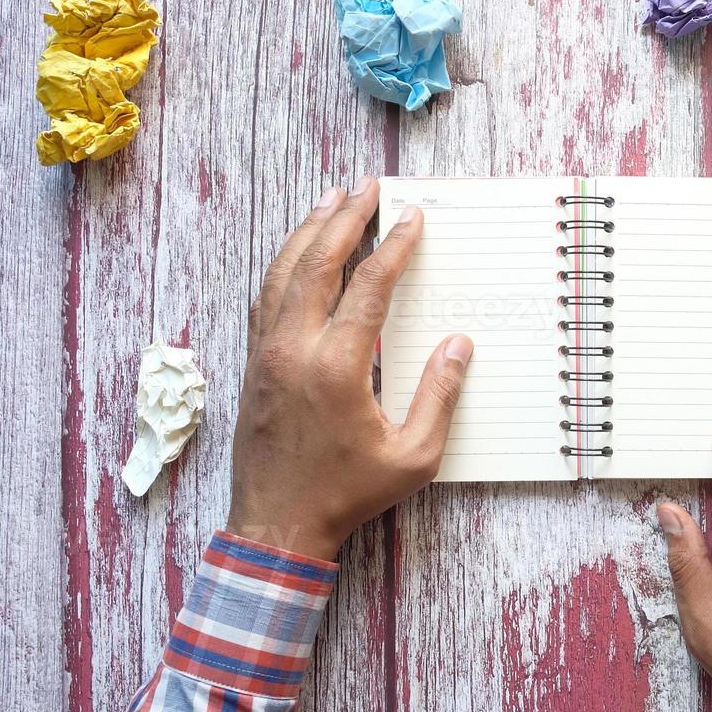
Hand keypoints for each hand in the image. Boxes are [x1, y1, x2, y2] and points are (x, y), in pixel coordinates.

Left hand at [227, 181, 472, 561]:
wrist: (276, 525)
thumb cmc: (348, 495)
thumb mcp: (412, 456)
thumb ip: (440, 396)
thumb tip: (458, 345)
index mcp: (336, 365)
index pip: (368, 285)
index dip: (393, 247)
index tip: (412, 219)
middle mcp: (294, 348)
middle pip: (317, 262)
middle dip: (344, 218)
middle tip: (367, 186)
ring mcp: (266, 353)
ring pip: (282, 273)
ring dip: (307, 231)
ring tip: (330, 200)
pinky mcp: (253, 365)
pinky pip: (265, 298)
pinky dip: (284, 265)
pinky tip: (296, 253)